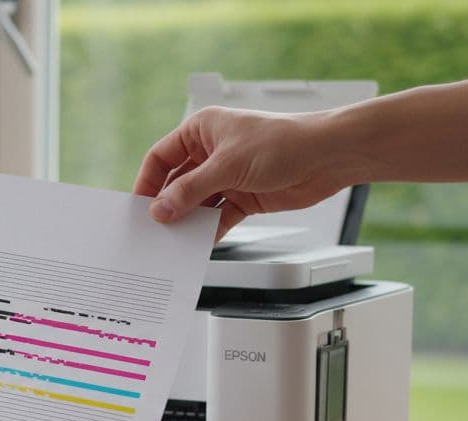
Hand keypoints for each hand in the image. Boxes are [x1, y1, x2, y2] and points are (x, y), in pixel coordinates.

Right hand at [133, 106, 348, 240]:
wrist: (327, 156)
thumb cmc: (283, 142)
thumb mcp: (227, 166)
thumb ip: (191, 190)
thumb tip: (161, 209)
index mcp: (202, 130)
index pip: (161, 156)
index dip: (148, 181)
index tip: (139, 207)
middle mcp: (212, 152)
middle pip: (177, 183)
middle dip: (167, 205)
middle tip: (154, 228)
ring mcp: (228, 176)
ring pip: (197, 203)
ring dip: (188, 220)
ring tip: (175, 240)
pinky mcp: (244, 197)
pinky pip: (218, 218)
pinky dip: (209, 230)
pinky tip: (200, 243)